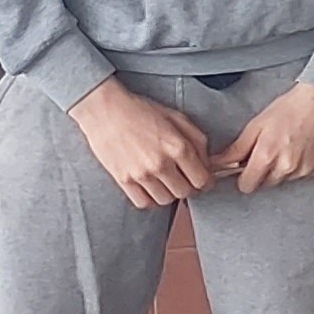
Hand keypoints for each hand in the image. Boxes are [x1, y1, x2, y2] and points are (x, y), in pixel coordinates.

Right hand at [70, 81, 217, 209]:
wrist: (105, 110)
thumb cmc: (140, 110)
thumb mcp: (177, 117)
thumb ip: (197, 141)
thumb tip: (208, 162)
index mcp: (178, 147)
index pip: (202, 180)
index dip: (206, 182)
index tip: (204, 180)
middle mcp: (161, 164)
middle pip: (185, 193)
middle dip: (190, 188)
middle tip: (186, 180)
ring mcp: (141, 174)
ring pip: (165, 200)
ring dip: (170, 193)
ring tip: (167, 182)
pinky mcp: (123, 180)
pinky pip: (143, 203)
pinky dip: (150, 199)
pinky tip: (151, 187)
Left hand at [224, 82, 313, 193]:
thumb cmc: (290, 107)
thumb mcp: (257, 125)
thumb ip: (237, 149)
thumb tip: (217, 163)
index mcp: (267, 157)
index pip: (247, 186)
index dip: (246, 177)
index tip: (249, 168)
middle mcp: (287, 168)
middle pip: (268, 184)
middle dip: (266, 171)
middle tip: (273, 150)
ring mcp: (306, 169)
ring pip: (288, 179)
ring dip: (286, 168)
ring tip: (292, 145)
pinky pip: (307, 174)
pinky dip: (304, 164)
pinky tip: (306, 147)